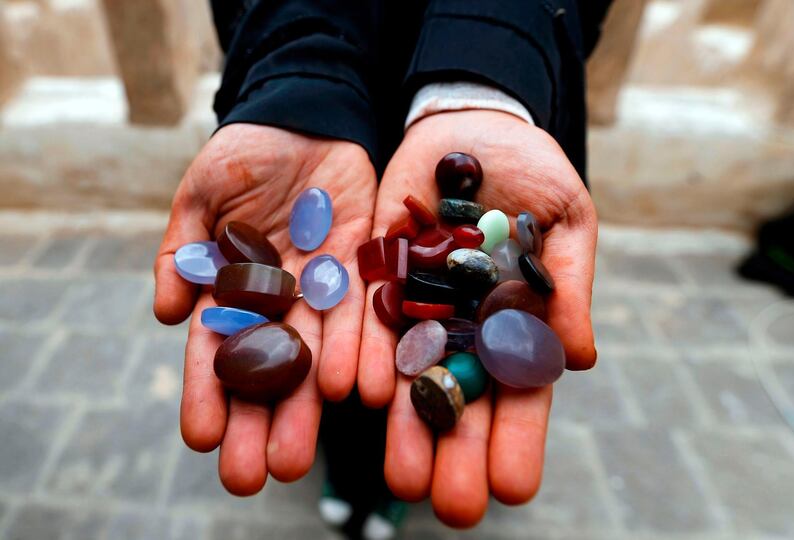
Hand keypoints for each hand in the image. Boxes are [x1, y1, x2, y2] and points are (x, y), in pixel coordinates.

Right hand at [153, 124, 375, 494]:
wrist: (304, 119)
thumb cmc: (243, 155)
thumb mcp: (201, 195)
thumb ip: (182, 250)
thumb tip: (163, 312)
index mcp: (235, 289)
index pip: (216, 350)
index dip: (207, 393)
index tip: (201, 437)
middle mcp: (282, 300)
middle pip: (269, 368)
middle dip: (261, 420)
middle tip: (253, 474)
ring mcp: (324, 287)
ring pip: (318, 353)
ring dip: (309, 403)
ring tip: (298, 452)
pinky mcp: (366, 265)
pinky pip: (366, 311)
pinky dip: (362, 349)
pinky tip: (359, 390)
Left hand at [358, 111, 596, 525]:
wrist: (471, 127)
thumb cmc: (532, 173)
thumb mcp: (564, 220)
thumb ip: (567, 285)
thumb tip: (583, 358)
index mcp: (515, 322)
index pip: (519, 393)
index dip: (518, 440)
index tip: (515, 488)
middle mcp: (462, 327)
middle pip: (461, 399)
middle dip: (458, 452)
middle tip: (453, 506)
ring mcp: (417, 305)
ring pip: (411, 375)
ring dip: (409, 426)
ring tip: (406, 477)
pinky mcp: (377, 275)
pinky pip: (371, 321)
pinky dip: (369, 357)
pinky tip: (365, 398)